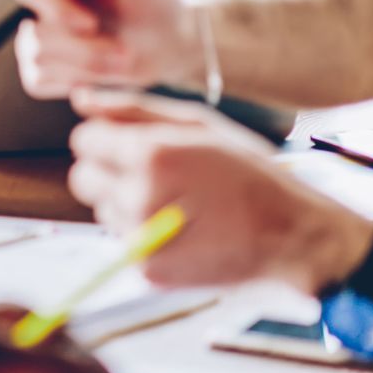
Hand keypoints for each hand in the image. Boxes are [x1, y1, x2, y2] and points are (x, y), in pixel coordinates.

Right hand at [8, 0, 201, 98]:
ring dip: (89, 65)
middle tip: (125, 52)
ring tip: (124, 58)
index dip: (53, 7)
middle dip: (84, 49)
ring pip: (38, 58)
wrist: (170, 38)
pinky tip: (105, 69)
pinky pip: (38, 81)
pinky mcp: (41, 65)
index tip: (90, 25)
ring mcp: (38, 32)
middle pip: (37, 30)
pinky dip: (78, 80)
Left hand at [67, 89, 372, 292]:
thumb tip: (80, 99)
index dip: (107, 140)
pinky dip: (145, 236)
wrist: (292, 237)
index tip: (137, 145)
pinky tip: (184, 230)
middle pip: (83, 179)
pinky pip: (124, 243)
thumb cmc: (250, 173)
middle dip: (109, 173)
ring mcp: (142, 240)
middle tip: (158, 175)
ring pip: (104, 211)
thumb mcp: (200, 125)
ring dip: (128, 205)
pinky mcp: (149, 272)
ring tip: (180, 204)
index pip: (84, 140)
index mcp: (151, 155)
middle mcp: (139, 198)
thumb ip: (134, 109)